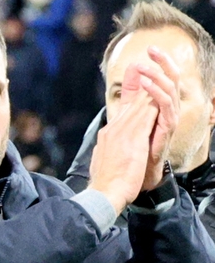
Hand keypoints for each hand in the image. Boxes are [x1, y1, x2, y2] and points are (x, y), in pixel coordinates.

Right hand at [89, 90, 158, 213]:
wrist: (104, 194)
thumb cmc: (105, 184)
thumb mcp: (101, 161)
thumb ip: (105, 149)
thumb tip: (104, 147)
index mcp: (106, 135)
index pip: (120, 112)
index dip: (128, 97)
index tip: (133, 83)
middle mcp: (112, 130)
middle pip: (129, 104)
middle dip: (137, 87)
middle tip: (143, 68)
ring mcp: (121, 133)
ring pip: (137, 107)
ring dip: (147, 93)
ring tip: (155, 79)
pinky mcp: (132, 139)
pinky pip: (146, 117)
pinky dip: (153, 106)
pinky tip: (160, 98)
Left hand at [119, 45, 179, 189]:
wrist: (126, 182)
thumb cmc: (128, 153)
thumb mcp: (126, 118)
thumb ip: (131, 96)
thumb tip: (131, 72)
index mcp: (157, 108)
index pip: (163, 79)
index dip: (159, 63)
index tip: (148, 49)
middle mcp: (165, 112)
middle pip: (172, 80)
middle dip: (163, 62)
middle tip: (152, 49)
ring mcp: (167, 121)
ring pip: (170, 90)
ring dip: (157, 75)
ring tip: (144, 66)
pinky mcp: (166, 130)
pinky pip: (165, 107)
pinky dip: (155, 93)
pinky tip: (144, 83)